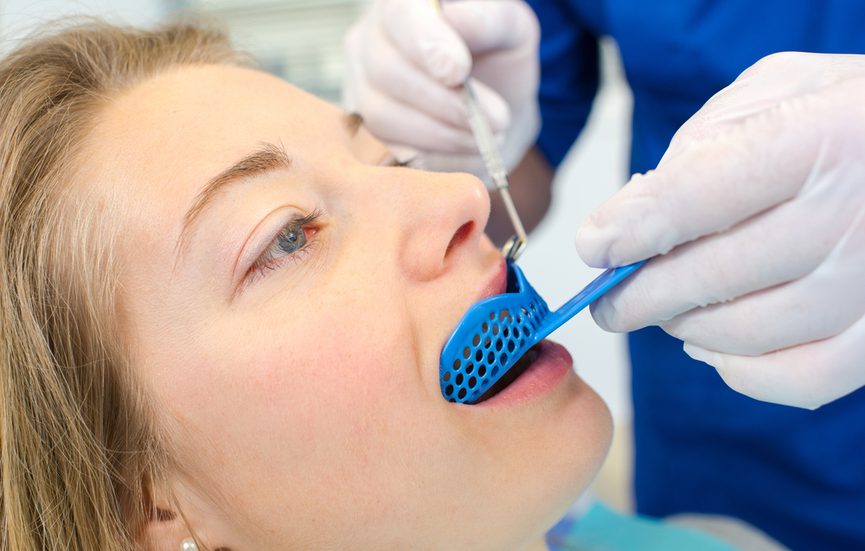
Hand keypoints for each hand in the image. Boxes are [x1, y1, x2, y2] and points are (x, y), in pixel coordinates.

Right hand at [343, 0, 540, 176]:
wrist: (494, 106)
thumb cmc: (498, 59)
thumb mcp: (511, 31)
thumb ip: (490, 20)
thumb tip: (458, 19)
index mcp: (404, 6)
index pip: (399, 13)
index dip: (426, 43)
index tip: (459, 72)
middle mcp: (370, 40)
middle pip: (386, 70)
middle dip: (444, 101)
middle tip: (497, 119)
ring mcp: (361, 88)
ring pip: (383, 116)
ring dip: (442, 134)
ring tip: (487, 137)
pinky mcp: (365, 132)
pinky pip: (387, 151)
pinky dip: (433, 157)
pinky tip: (465, 150)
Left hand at [575, 52, 864, 409]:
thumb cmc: (842, 114)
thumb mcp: (773, 93)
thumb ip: (700, 148)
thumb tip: (630, 222)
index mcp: (824, 135)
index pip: (702, 195)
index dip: (634, 229)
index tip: (595, 248)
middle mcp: (858, 213)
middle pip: (716, 275)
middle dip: (639, 295)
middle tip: (608, 301)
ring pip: (749, 332)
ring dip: (684, 328)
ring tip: (661, 312)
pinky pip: (804, 378)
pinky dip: (742, 372)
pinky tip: (709, 346)